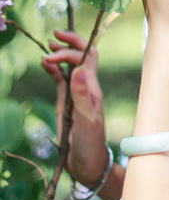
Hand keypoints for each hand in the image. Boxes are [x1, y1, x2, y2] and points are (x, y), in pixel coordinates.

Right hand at [41, 30, 107, 187]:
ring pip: (69, 66)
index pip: (86, 58)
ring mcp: (75, 93)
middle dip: (70, 43)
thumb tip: (77, 68)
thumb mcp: (87, 121)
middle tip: (53, 35)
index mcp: (93, 88)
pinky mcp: (66, 102)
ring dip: (61, 54)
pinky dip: (53, 70)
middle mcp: (85, 87)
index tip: (54, 48)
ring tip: (47, 46)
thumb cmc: (90, 144)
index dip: (73, 48)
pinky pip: (60, 80)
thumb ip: (82, 96)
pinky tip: (44, 64)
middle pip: (81, 56)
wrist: (87, 165)